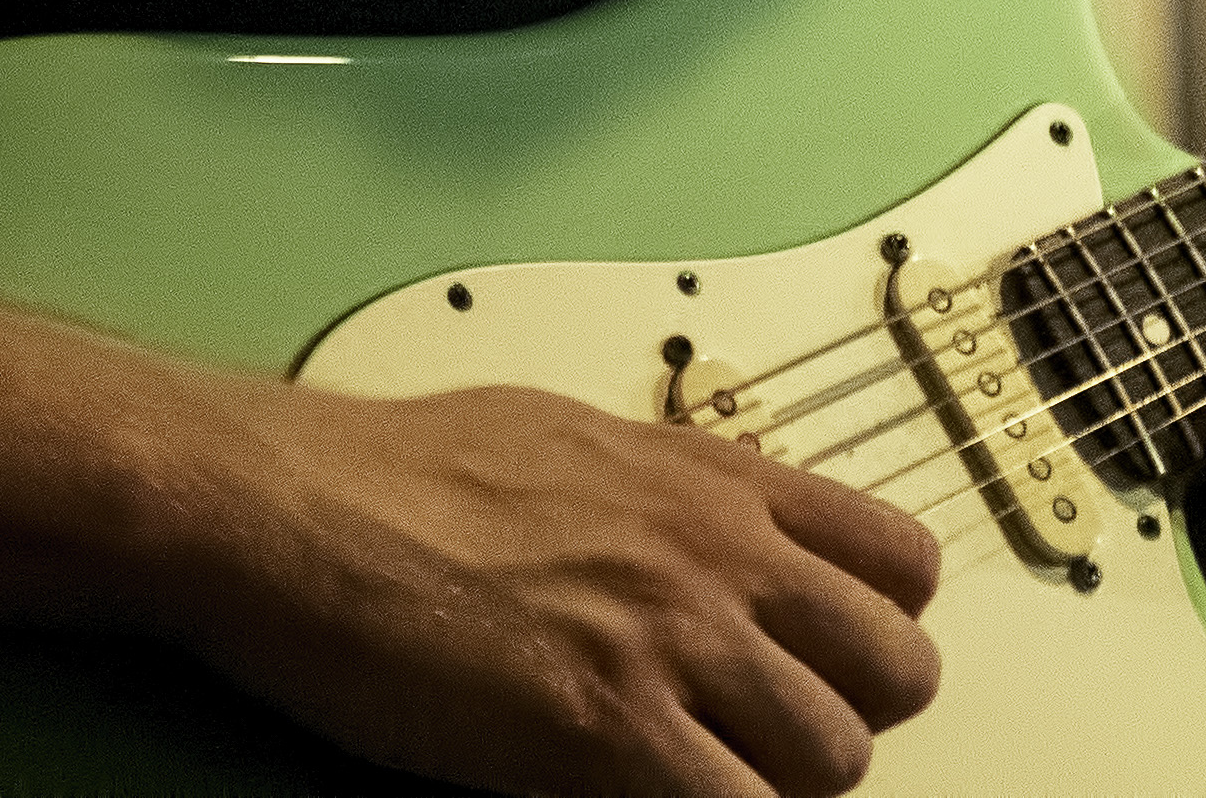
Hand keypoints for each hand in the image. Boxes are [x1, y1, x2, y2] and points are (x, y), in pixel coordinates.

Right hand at [181, 377, 940, 797]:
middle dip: (850, 719)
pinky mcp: (611, 731)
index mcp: (717, 482)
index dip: (878, 627)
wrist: (305, 510)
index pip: (899, 559)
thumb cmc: (402, 469)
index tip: (834, 662)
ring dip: (782, 788)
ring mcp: (674, 644)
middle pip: (897, 670)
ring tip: (708, 783)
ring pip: (835, 759)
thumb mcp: (576, 441)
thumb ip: (665, 497)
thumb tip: (699, 532)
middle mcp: (720, 556)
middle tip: (777, 744)